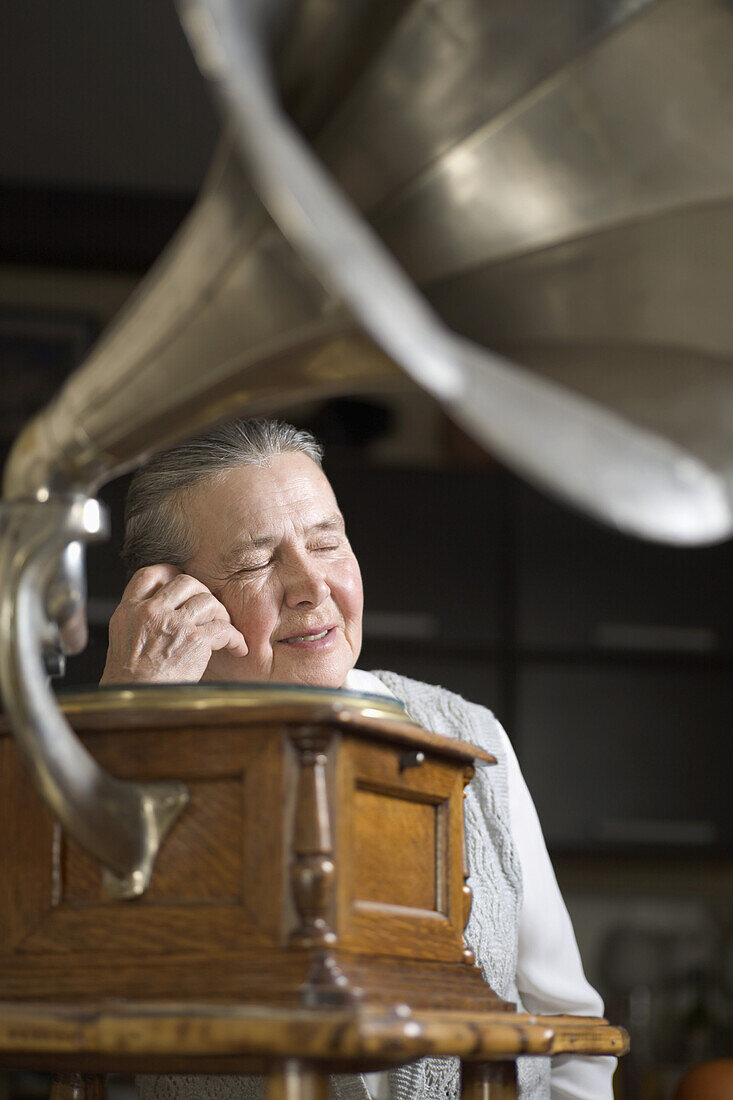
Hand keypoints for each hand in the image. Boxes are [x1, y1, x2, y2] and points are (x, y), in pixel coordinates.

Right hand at [100, 564, 247, 684]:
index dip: (170, 573)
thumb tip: (162, 612)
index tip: (181, 581)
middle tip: (210, 608)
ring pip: (208, 601)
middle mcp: (151, 612)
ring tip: (224, 628)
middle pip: (185, 582)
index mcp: (130, 611)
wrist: (135, 703)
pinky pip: (224, 630)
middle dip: (203, 592)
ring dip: (221, 614)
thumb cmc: (130, 683)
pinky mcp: (195, 641)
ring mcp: (174, 624)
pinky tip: (237, 648)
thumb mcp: (123, 641)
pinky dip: (235, 639)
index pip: (150, 575)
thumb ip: (141, 621)